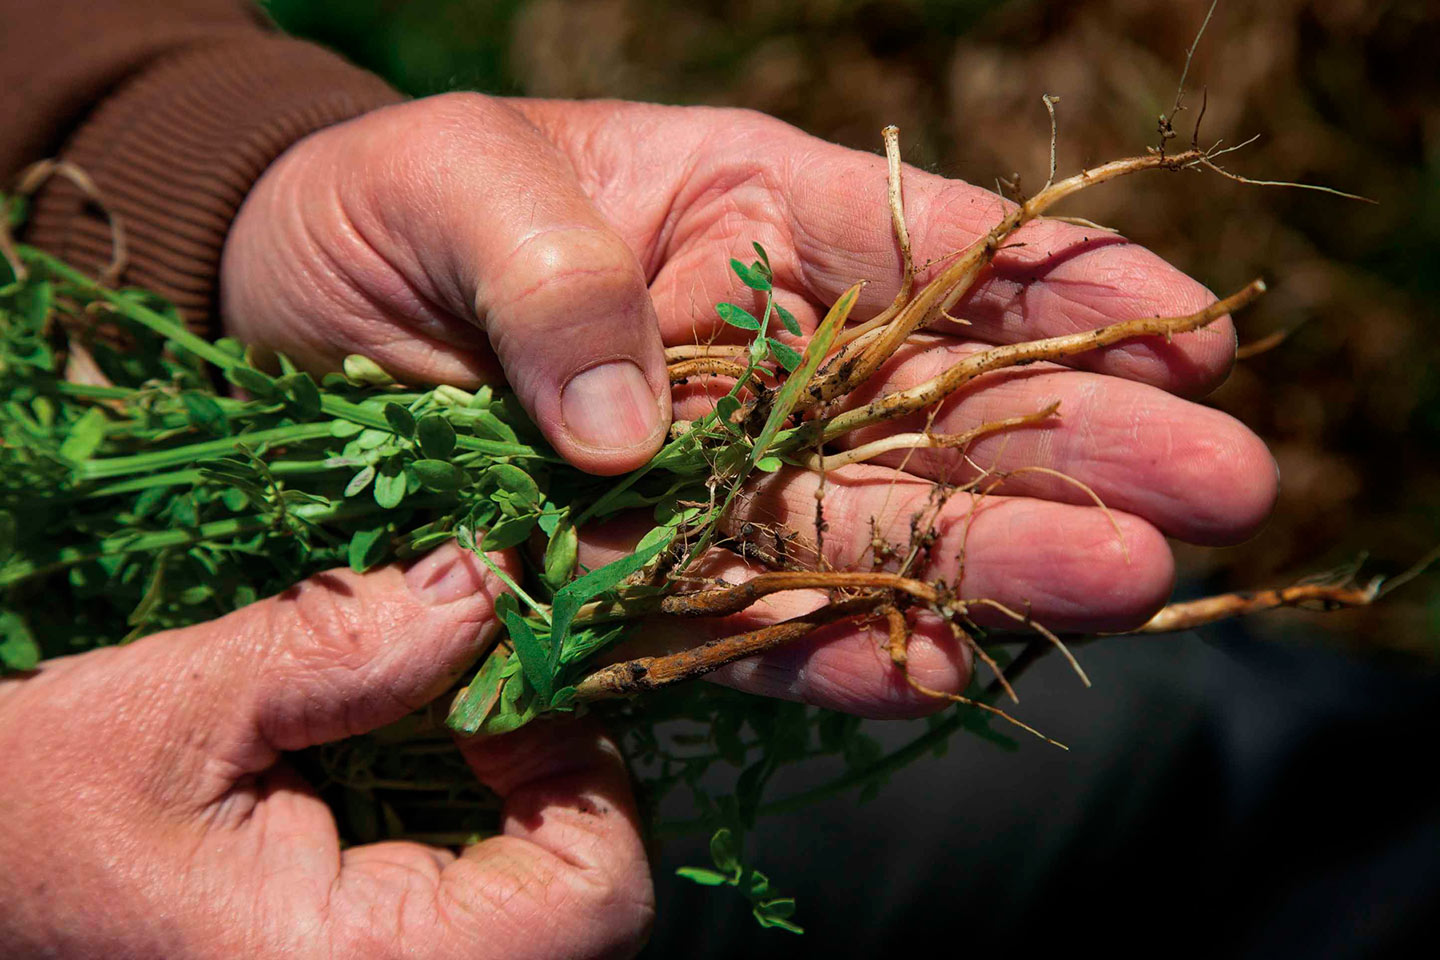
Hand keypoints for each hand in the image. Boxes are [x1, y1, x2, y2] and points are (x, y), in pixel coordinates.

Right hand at [0, 546, 652, 958]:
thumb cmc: (22, 816)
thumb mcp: (175, 709)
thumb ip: (347, 645)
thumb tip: (489, 578)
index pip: (595, 904)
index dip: (587, 779)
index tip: (508, 693)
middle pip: (588, 919)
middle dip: (566, 787)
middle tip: (488, 697)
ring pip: (546, 923)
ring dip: (531, 811)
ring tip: (457, 721)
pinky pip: (482, 925)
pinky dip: (485, 840)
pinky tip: (421, 771)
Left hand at [221, 94, 1275, 712]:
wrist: (274, 310)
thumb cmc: (371, 208)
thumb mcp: (451, 189)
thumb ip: (553, 282)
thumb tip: (635, 430)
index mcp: (741, 216)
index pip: (933, 249)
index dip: (1066, 290)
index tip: (1191, 334)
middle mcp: (754, 352)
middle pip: (937, 400)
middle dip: (1078, 439)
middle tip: (1221, 487)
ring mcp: (712, 468)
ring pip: (876, 516)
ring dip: (996, 555)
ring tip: (1126, 583)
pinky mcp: (643, 563)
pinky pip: (755, 609)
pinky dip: (840, 641)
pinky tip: (943, 666)